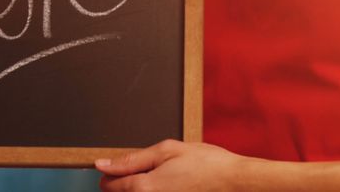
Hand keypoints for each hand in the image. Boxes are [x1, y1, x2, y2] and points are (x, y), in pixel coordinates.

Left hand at [96, 140, 247, 191]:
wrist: (236, 182)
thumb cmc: (206, 164)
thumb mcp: (166, 150)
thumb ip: (131, 159)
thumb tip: (103, 164)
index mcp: (144, 187)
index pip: (110, 185)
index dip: (111, 173)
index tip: (118, 167)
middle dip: (127, 183)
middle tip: (149, 171)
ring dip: (142, 189)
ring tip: (163, 177)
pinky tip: (172, 185)